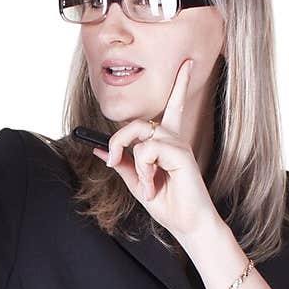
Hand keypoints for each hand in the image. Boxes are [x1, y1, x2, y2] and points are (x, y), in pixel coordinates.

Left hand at [93, 58, 218, 238]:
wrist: (187, 225)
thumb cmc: (169, 204)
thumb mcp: (138, 183)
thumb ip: (123, 164)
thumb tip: (101, 150)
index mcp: (168, 143)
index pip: (174, 106)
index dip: (180, 84)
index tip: (187, 64)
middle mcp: (175, 139)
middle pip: (138, 123)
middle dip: (118, 140)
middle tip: (113, 161)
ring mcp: (179, 145)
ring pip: (140, 135)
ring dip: (135, 163)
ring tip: (146, 185)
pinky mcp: (181, 154)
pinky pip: (148, 150)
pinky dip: (144, 170)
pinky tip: (153, 185)